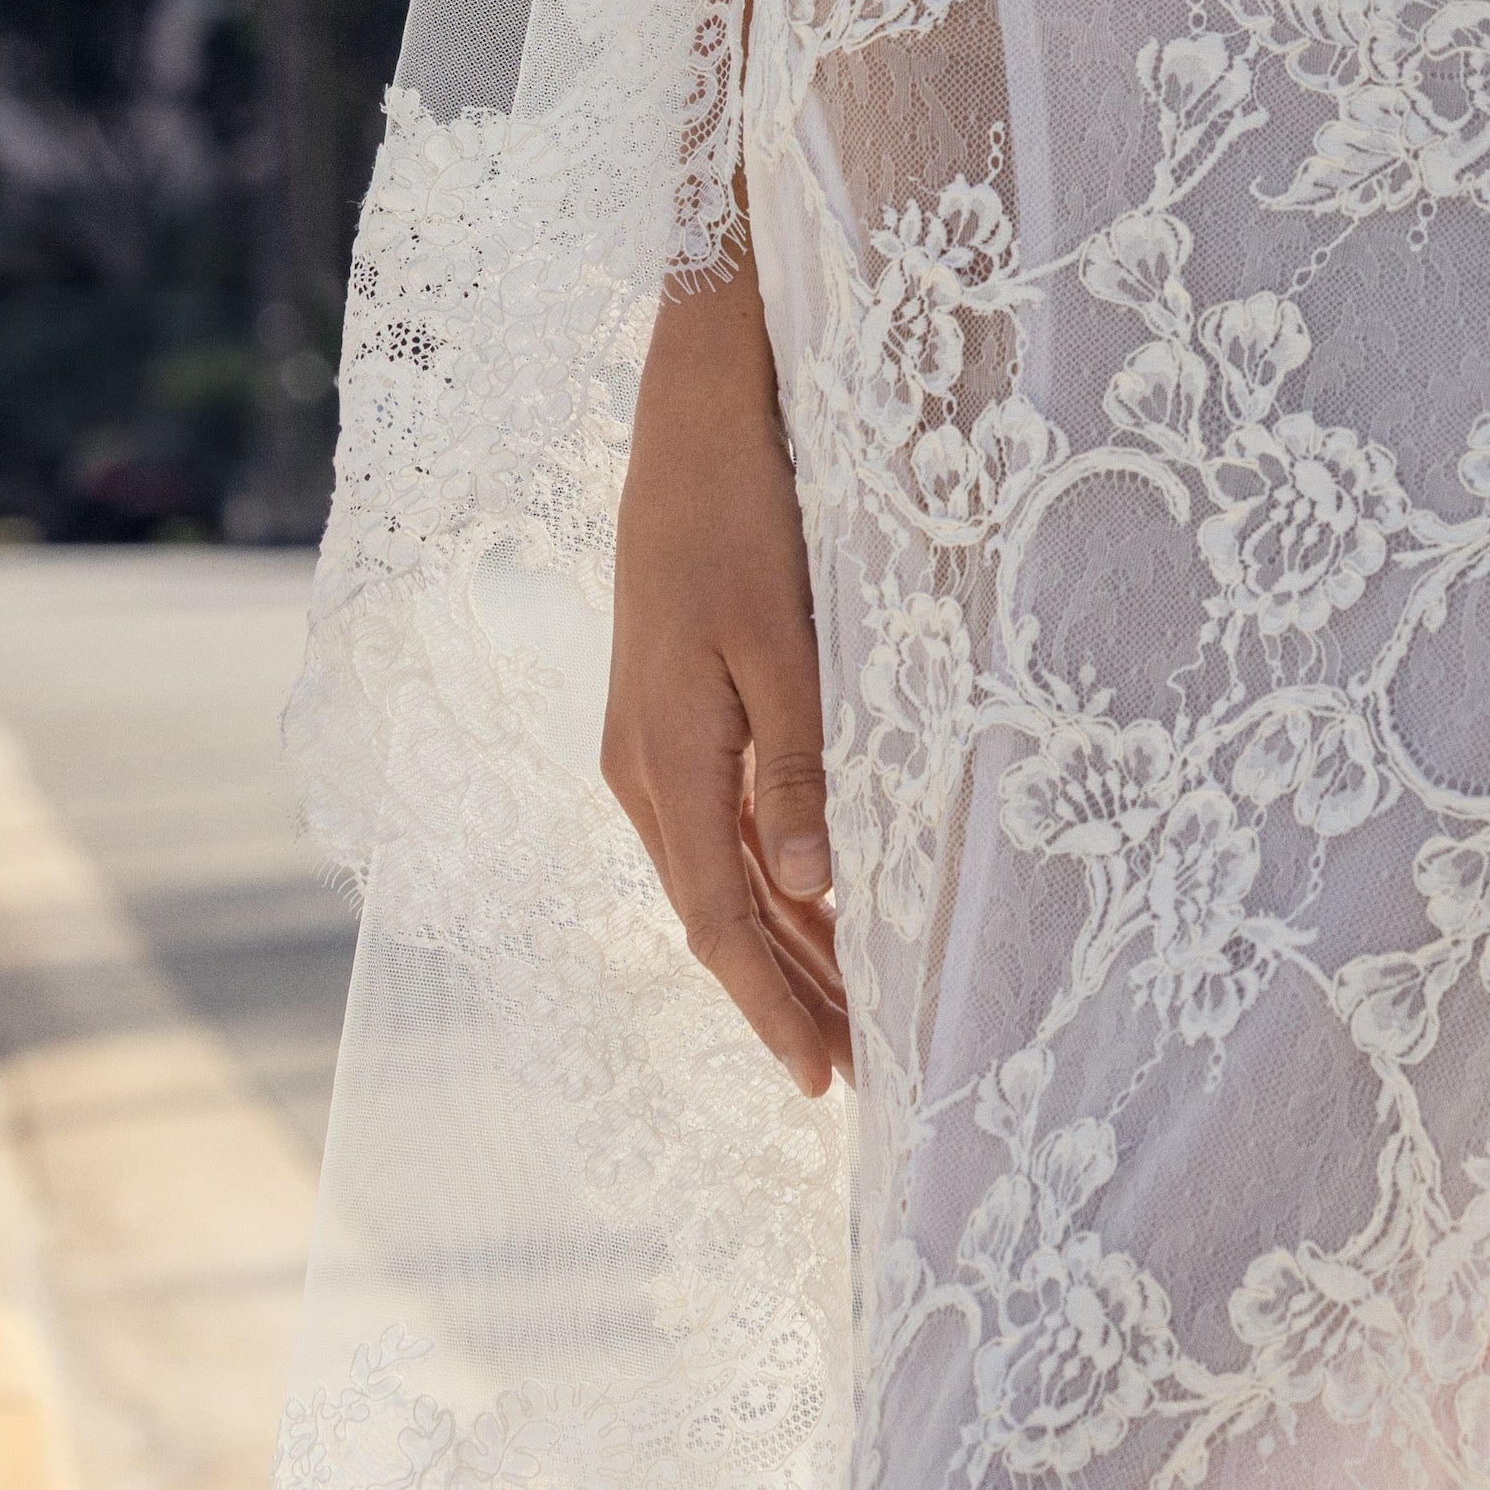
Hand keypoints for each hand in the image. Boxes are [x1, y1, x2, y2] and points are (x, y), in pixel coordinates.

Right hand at [602, 249, 851, 1095]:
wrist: (698, 405)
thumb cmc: (750, 511)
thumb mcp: (785, 638)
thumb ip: (797, 763)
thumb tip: (808, 890)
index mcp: (664, 759)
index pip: (721, 921)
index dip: (772, 1006)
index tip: (824, 1083)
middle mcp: (643, 762)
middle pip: (713, 912)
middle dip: (777, 995)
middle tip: (846, 1074)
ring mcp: (649, 731)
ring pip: (712, 870)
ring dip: (773, 941)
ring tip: (835, 1008)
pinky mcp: (670, 697)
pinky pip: (714, 818)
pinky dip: (762, 872)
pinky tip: (802, 895)